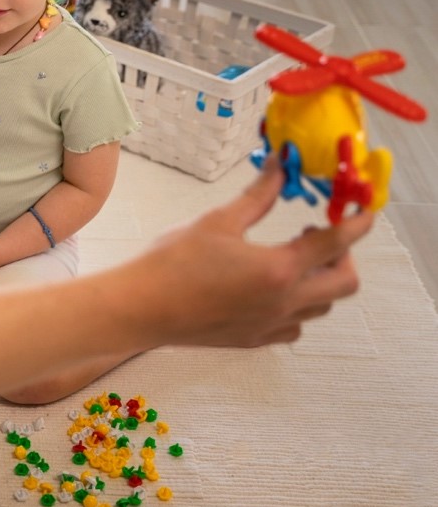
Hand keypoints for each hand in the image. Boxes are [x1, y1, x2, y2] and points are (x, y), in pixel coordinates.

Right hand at [138, 164, 368, 348]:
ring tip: (291, 259)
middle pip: (344, 283)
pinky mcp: (254, 339)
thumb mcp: (217, 222)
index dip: (356, 223)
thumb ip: (257, 196)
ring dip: (319, 280)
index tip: (365, 211)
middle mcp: (284, 302)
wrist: (140, 308)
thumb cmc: (172, 263)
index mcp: (279, 269)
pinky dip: (297, 306)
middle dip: (342, 256)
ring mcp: (271, 325)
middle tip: (317, 235)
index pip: (335, 243)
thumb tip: (279, 167)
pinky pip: (295, 326)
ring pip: (322, 307)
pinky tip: (271, 290)